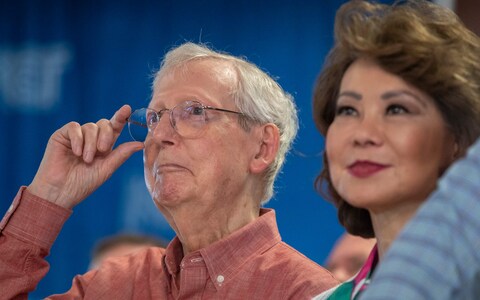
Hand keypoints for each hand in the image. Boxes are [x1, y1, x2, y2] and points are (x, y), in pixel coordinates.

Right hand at [27, 105, 143, 208]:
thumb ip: (122, 154)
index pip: (115, 128)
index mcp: (104, 146)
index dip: (121, 117)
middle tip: (102, 150)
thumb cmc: (83, 183)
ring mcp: (76, 136)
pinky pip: (74, 127)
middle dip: (106, 135)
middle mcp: (91, 139)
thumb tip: (141, 144)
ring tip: (86, 159)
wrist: (60, 192)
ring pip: (91, 126)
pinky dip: (78, 138)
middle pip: (105, 124)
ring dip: (91, 142)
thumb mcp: (107, 168)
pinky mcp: (62, 135)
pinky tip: (76, 152)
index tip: (127, 109)